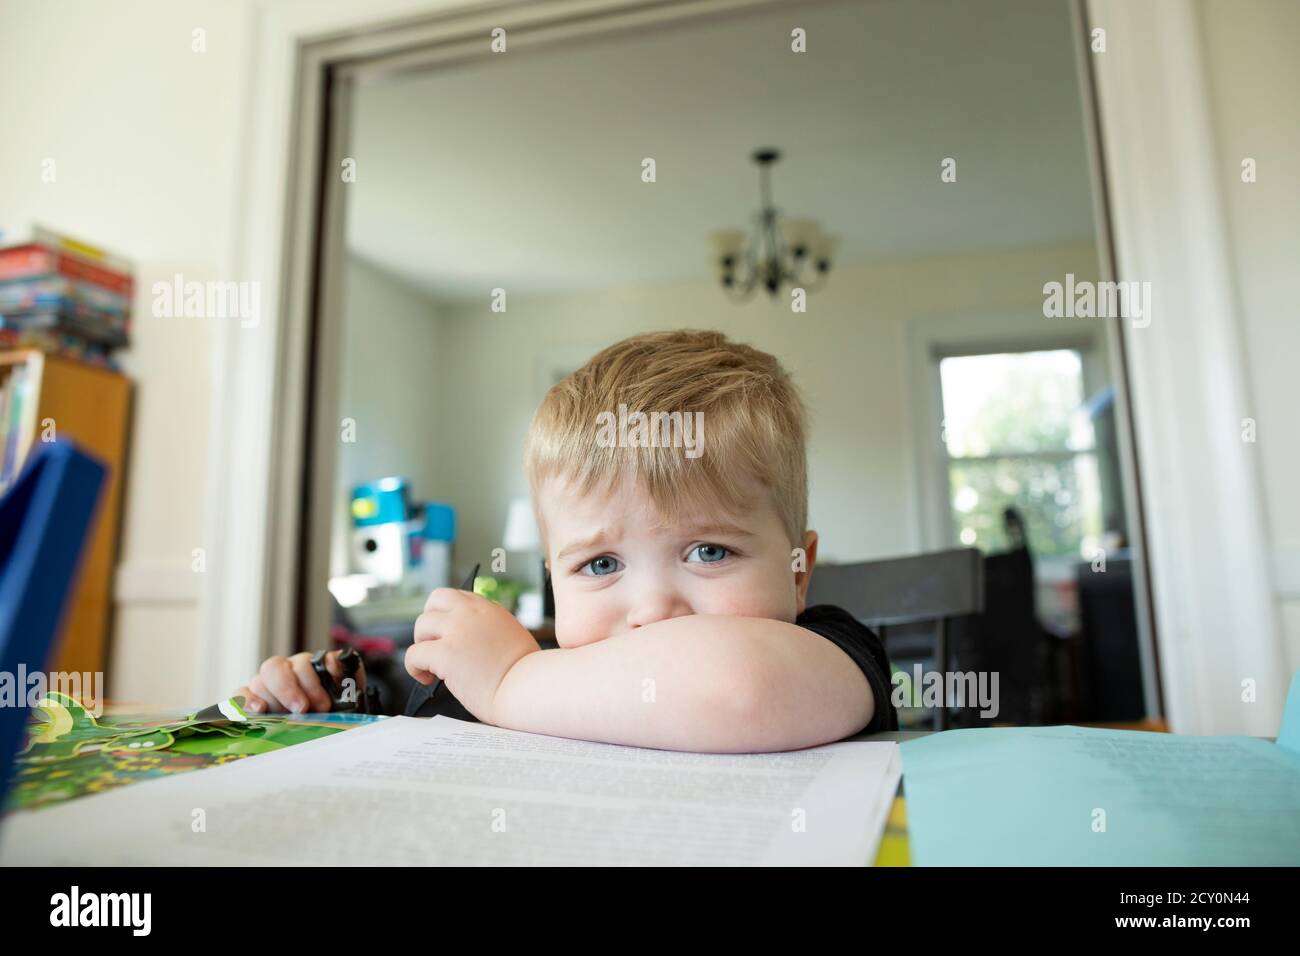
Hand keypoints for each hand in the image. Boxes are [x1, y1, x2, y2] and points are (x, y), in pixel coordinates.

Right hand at [234, 650, 364, 713]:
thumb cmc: (335, 704)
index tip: (323, 703)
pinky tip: (256, 711)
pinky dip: (245, 700)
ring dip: (272, 700)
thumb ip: (345, 671)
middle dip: (288, 689)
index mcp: (306, 666)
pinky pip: (240, 694)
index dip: (310, 681)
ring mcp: (265, 685)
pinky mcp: (250, 700)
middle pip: (274, 668)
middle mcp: (284, 672)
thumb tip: (334, 661)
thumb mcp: (346, 689)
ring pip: (258, 682)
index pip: (301, 663)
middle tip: (303, 709)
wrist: (328, 718)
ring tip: (283, 717)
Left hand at [406, 588, 538, 723]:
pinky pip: (413, 654)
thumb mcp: (510, 636)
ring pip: (420, 625)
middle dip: (430, 623)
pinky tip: (427, 678)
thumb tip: (465, 640)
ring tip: (432, 666)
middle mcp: (471, 613)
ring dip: (422, 645)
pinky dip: (414, 668)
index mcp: (489, 609)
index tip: (448, 634)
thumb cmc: (525, 674)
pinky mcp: (445, 653)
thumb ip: (487, 629)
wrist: (529, 689)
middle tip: (435, 645)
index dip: (447, 616)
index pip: (456, 597)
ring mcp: (457, 631)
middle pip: (434, 601)